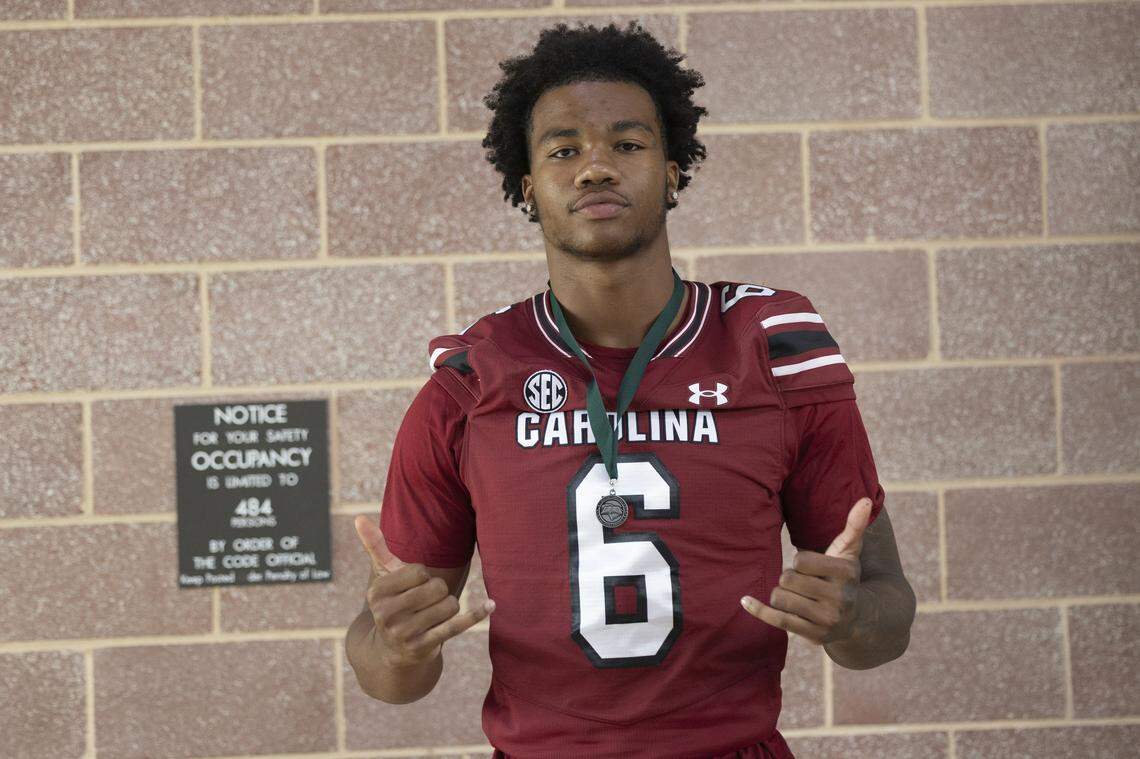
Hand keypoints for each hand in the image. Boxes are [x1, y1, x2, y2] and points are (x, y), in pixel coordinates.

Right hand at [353, 515, 493, 667]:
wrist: (391, 651)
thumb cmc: (392, 603)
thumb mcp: (382, 576)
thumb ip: (374, 546)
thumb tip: (359, 517)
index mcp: (377, 593)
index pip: (419, 571)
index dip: (423, 575)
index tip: (414, 586)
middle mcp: (387, 615)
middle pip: (437, 588)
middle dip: (438, 591)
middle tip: (426, 601)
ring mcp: (405, 634)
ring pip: (450, 605)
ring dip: (449, 606)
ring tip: (434, 614)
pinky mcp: (424, 648)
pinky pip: (457, 626)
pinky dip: (476, 615)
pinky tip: (491, 604)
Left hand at [740, 497, 871, 645]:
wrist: (858, 618)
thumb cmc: (845, 577)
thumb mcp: (850, 551)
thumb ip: (854, 525)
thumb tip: (864, 499)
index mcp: (847, 573)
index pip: (801, 560)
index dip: (800, 561)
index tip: (810, 567)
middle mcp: (839, 599)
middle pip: (787, 579)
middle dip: (789, 578)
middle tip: (802, 583)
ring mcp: (826, 620)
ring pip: (780, 599)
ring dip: (781, 594)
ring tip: (796, 595)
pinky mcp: (813, 636)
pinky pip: (778, 620)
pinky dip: (758, 610)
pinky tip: (745, 601)